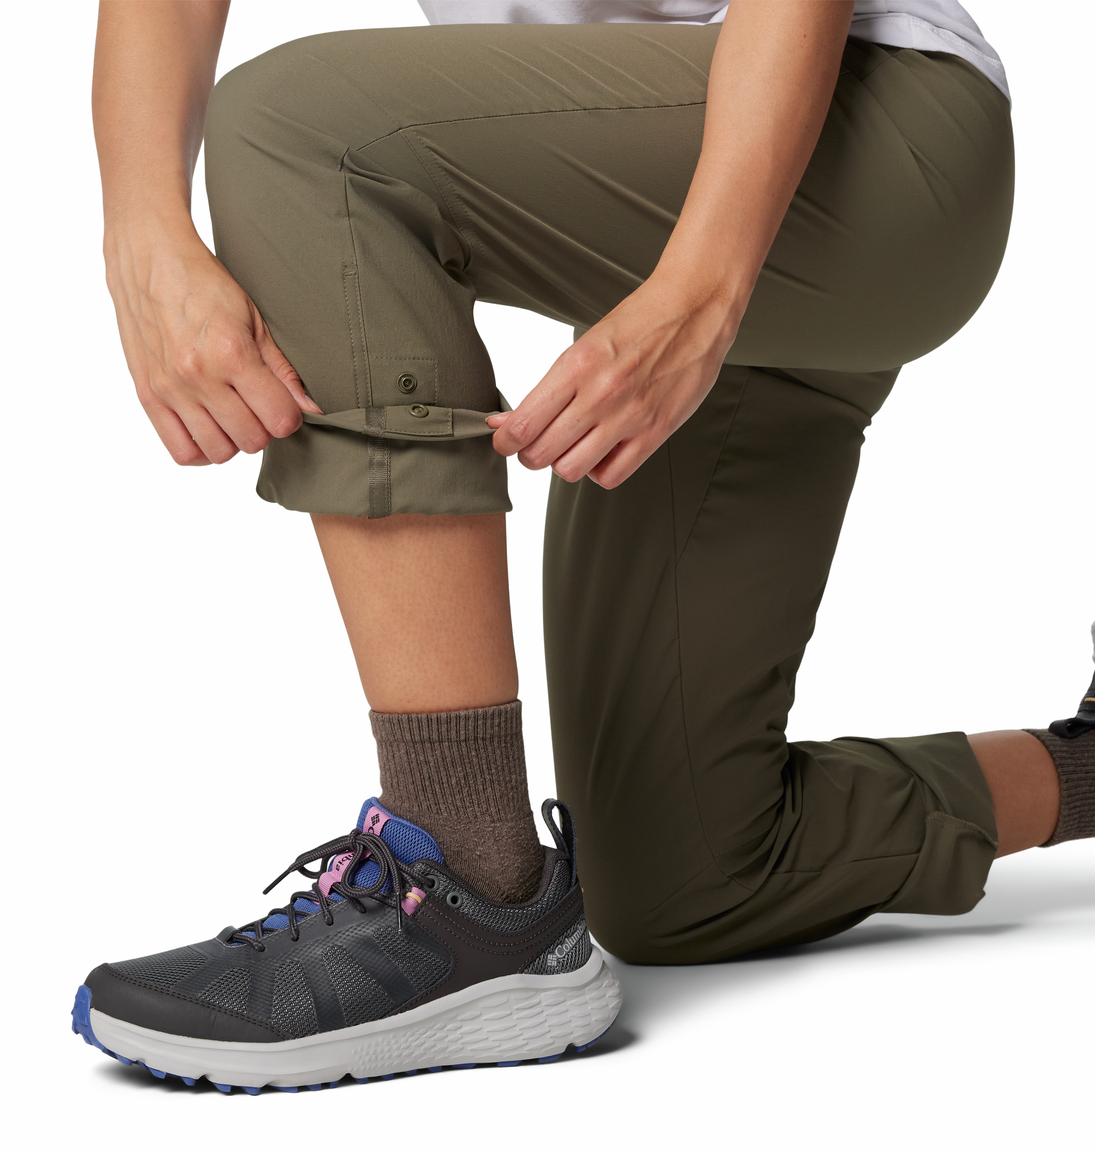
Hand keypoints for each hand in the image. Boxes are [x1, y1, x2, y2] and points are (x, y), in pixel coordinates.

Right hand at [105, 223, 321, 465]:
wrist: (148, 259)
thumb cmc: (205, 284)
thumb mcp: (255, 318)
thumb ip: (284, 368)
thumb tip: (312, 406)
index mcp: (232, 354)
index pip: (278, 419)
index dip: (288, 416)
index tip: (284, 404)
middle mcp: (199, 377)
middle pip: (251, 440)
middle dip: (263, 428)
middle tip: (258, 407)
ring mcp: (171, 389)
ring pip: (219, 452)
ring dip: (234, 440)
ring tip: (233, 415)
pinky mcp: (148, 395)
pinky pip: (181, 451)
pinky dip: (201, 450)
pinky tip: (209, 428)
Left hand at [486, 271, 740, 487]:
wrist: (695, 308)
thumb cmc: (641, 321)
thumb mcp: (584, 345)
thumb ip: (549, 388)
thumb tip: (509, 419)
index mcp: (576, 366)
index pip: (524, 424)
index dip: (506, 440)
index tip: (505, 440)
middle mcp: (600, 394)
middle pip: (541, 454)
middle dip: (530, 454)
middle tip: (537, 444)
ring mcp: (629, 417)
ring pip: (570, 470)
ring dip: (563, 463)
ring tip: (572, 446)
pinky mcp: (655, 432)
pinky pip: (611, 476)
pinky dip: (598, 470)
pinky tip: (601, 451)